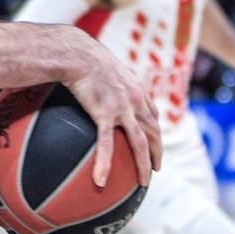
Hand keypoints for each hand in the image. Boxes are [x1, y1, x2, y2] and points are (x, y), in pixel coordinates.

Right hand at [63, 34, 160, 187]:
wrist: (76, 51)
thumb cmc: (83, 54)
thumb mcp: (103, 64)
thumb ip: (106, 76)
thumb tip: (93, 80)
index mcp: (135, 88)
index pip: (152, 113)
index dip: (155, 129)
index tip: (154, 141)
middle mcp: (135, 99)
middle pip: (153, 131)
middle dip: (157, 151)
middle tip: (156, 168)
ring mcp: (123, 108)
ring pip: (140, 143)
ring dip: (144, 164)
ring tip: (144, 182)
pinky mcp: (105, 113)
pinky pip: (107, 144)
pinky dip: (105, 163)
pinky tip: (101, 180)